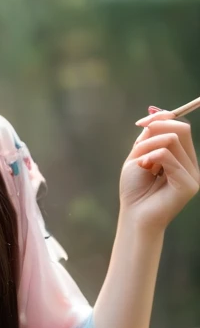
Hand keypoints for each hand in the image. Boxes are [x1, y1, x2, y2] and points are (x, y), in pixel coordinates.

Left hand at [120, 107, 199, 233]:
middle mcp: (191, 164)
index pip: (180, 127)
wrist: (133, 216)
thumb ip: (149, 136)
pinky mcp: (189, 184)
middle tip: (137, 143)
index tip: (140, 122)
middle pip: (181, 129)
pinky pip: (169, 157)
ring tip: (140, 163)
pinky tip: (143, 167)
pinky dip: (151, 157)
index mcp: (181, 157)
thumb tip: (156, 111)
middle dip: (156, 129)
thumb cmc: (134, 189)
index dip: (163, 118)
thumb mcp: (139, 156)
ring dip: (148, 146)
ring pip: (173, 140)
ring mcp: (193, 174)